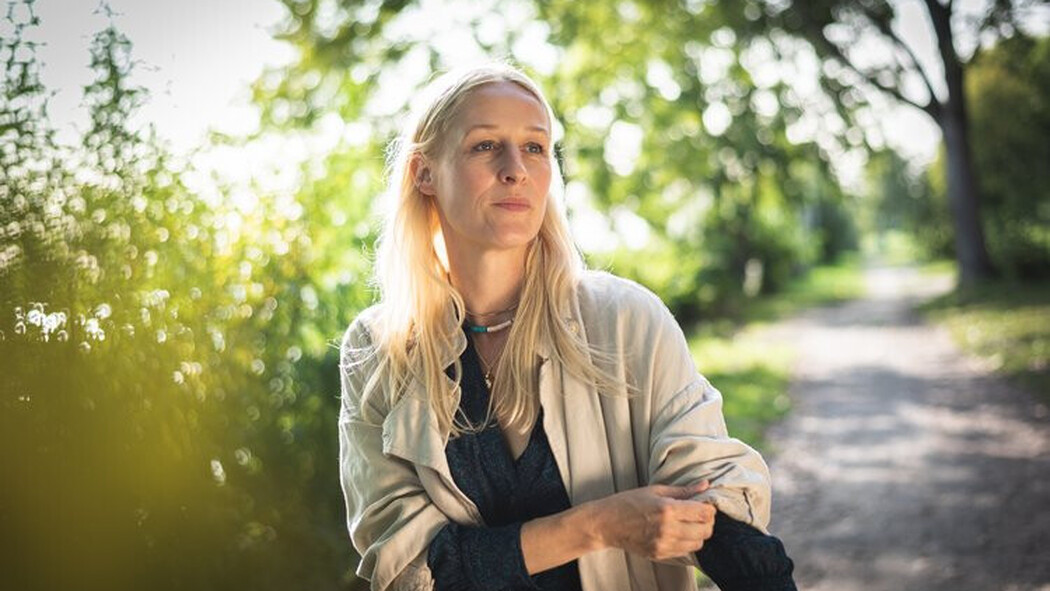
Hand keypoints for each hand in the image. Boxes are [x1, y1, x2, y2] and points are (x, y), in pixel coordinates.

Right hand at [594, 481, 715, 560]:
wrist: (607, 523)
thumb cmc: (628, 502)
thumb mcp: (655, 490)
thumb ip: (683, 490)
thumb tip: (705, 484)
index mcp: (667, 509)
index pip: (704, 513)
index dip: (710, 508)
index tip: (705, 504)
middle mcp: (668, 529)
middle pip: (705, 530)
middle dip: (707, 521)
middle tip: (699, 514)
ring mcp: (663, 544)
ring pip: (698, 544)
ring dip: (698, 533)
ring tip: (689, 524)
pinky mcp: (659, 554)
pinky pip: (684, 551)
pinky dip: (686, 542)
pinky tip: (678, 532)